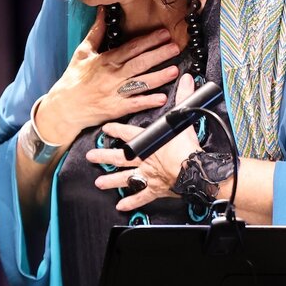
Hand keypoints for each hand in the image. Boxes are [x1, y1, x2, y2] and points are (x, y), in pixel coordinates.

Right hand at [35, 7, 181, 143]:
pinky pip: (134, 104)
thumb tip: (102, 11)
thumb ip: (96, 31)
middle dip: (159, 54)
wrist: (64, 107)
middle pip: (140, 63)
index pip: (131, 48)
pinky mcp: (116, 109)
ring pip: (141, 83)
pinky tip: (162, 98)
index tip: (164, 34)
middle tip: (175, 47)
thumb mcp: (83, 52)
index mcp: (106, 60)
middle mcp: (113, 75)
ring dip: (159, 77)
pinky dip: (148, 101)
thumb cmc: (74, 78)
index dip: (149, 40)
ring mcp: (115, 93)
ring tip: (175, 71)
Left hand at [85, 73, 202, 211]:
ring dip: (111, 181)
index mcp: (147, 141)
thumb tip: (186, 80)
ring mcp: (147, 175)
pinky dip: (131, 202)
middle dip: (103, 156)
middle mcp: (143, 158)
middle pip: (119, 157)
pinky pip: (141, 196)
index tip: (106, 128)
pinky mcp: (155, 189)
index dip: (115, 129)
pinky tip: (121, 206)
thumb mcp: (183, 118)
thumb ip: (184, 97)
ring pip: (125, 178)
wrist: (194, 169)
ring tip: (99, 183)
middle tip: (91, 157)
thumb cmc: (187, 146)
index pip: (127, 133)